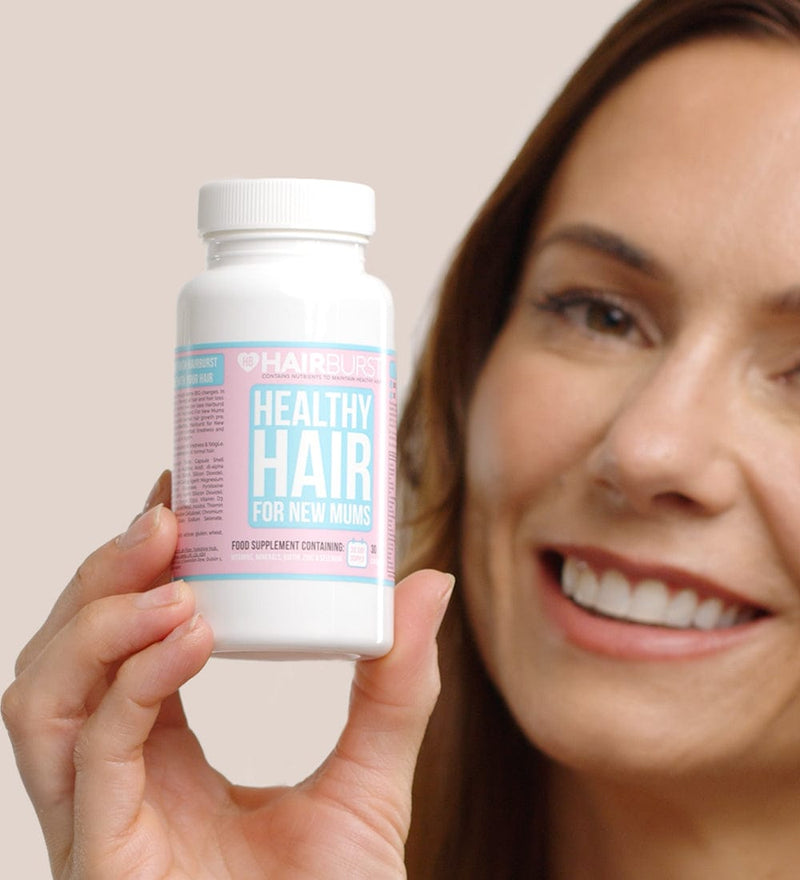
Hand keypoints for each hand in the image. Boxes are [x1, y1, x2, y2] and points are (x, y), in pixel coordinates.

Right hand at [2, 473, 453, 878]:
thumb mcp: (370, 779)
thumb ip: (396, 689)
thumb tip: (427, 583)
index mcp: (161, 755)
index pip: (121, 641)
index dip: (137, 566)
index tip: (182, 496)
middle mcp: (115, 779)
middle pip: (64, 654)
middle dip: (106, 575)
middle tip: (168, 517)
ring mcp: (98, 820)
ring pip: (45, 696)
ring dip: (102, 618)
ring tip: (175, 576)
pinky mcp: (101, 859)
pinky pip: (91, 754)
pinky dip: (132, 681)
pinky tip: (186, 636)